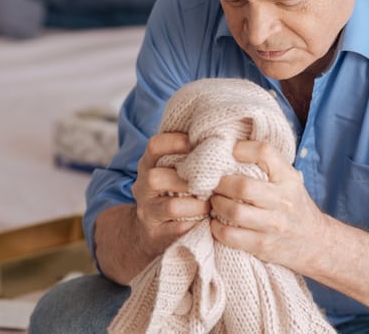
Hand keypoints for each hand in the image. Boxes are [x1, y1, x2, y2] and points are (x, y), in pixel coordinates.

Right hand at [132, 132, 210, 258]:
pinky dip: (195, 225)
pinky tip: (207, 222)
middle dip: (186, 179)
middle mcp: (143, 187)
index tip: (196, 142)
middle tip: (209, 182)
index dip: (174, 141)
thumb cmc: (176, 193)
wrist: (153, 231)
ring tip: (211, 205)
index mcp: (149, 165)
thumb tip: (225, 132)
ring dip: (196, 205)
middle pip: (154, 177)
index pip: (154, 146)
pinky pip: (177, 230)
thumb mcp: (175, 170)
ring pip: (170, 206)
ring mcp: (147, 212)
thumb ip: (190, 155)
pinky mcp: (155, 235)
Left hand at [209, 140, 326, 272]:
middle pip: (243, 186)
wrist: (316, 241)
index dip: (242, 148)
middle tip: (212, 183)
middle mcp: (282, 200)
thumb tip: (231, 148)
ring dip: (216, 205)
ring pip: (234, 211)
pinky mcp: (262, 245)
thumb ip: (266, 164)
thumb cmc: (293, 204)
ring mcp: (273, 225)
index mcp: (288, 178)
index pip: (265, 152)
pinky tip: (217, 222)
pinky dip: (217, 228)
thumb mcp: (288, 179)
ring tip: (214, 202)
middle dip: (220, 183)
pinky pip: (230, 235)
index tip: (230, 153)